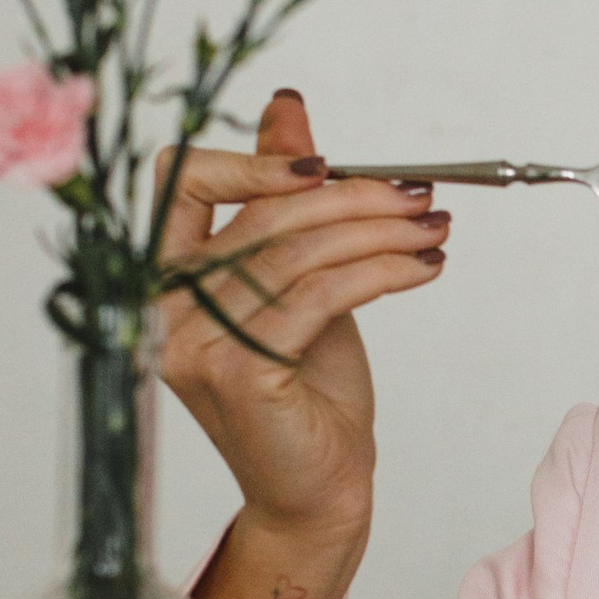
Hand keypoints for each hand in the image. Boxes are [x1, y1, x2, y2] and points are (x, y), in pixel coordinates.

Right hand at [158, 91, 446, 546]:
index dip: (252, 162)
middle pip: (261, 216)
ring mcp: (195, 345)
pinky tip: (424, 266)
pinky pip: (319, 296)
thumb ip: (283, 202)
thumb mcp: (297, 281)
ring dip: (379, 232)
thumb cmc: (307, 389)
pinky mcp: (241, 374)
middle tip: (418, 194)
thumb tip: (287, 107)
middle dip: (352, 197)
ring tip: (433, 227)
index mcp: (165, 279)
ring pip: (297, 253)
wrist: (317, 491)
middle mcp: (165, 310)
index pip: (180, 181)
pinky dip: (382, 271)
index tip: (328, 166)